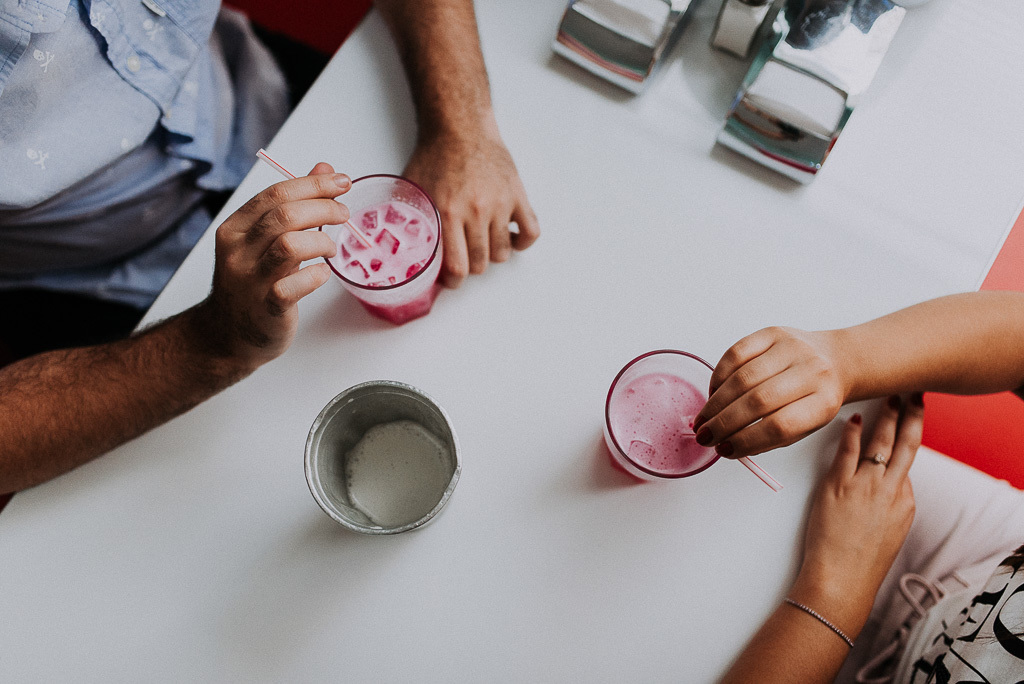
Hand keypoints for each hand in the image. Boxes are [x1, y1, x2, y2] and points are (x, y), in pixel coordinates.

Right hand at [193, 163, 345, 369]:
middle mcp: (238, 251)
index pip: (275, 194)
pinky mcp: (267, 308)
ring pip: (290, 245)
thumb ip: (293, 206)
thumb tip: (324, 170)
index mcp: (235, 229)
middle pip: (285, 215)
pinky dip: (317, 276)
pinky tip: (322, 274)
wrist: (228, 335)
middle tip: (344, 214)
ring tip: (331, 248)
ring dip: (322, 241)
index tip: (342, 182)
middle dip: (324, 208)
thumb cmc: (253, 283)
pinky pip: (295, 286)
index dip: (313, 184)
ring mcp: (250, 280)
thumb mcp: (263, 241)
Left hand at [402, 127, 539, 287]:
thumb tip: (400, 247)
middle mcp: (476, 211)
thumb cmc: (435, 156)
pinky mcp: (517, 195)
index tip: (450, 280)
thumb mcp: (413, 190)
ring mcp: (500, 204)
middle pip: (480, 264)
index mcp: (448, 212)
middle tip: (464, 261)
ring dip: (492, 255)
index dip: (453, 282)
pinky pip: (531, 231)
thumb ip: (411, 220)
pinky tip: (510, 237)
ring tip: (483, 245)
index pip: (457, 267)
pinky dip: (522, 241)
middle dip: (470, 268)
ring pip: (503, 252)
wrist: (460, 127)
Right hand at [693, 327, 848, 457]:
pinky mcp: (773, 332)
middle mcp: (811, 371)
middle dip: (725, 423)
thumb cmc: (817, 397)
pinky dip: (719, 376)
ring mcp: (792, 348)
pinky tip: (714, 392)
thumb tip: (728, 445)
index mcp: (824, 402)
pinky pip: (736, 353)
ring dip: (717, 402)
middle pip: (758, 401)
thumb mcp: (806, 425)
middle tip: (705, 436)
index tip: (725, 450)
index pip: (780, 426)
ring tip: (704, 418)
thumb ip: (771, 438)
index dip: (747, 440)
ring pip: (743, 378)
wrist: (836, 361)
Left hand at [791, 394, 921, 630]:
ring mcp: (864, 488)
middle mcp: (889, 491)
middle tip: (914, 392)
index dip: (913, 434)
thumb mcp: (890, 530)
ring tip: (890, 396)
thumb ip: (892, 502)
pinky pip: (846, 453)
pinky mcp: (838, 488)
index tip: (915, 413)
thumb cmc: (860, 559)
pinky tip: (852, 418)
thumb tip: (891, 481)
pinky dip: (849, 433)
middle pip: (906, 445)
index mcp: (905, 502)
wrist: (842, 579)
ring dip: (886, 417)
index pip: (910, 460)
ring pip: (880, 444)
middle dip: (911, 416)